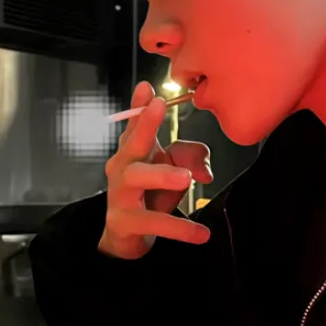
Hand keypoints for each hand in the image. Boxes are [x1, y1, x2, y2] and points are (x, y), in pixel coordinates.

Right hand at [99, 81, 212, 259]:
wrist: (128, 237)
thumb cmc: (152, 194)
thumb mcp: (173, 171)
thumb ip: (190, 158)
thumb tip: (205, 171)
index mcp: (133, 151)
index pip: (135, 124)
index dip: (140, 105)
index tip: (148, 88)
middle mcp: (121, 168)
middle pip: (131, 144)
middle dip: (144, 124)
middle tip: (158, 108)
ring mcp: (119, 194)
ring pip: (138, 178)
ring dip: (162, 175)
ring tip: (187, 178)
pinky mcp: (124, 222)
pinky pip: (154, 222)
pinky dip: (180, 228)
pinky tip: (201, 234)